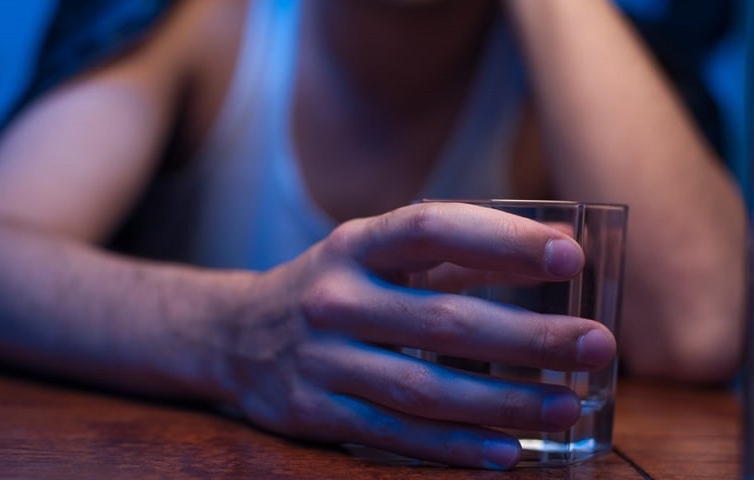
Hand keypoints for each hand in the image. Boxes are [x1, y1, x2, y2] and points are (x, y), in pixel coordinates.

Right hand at [217, 202, 615, 468]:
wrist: (233, 334)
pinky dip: (452, 447)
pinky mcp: (313, 411)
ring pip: (424, 389)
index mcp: (354, 246)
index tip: (569, 256)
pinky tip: (505, 452)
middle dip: (528, 337)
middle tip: (596, 348)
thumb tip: (556, 242)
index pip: (431, 229)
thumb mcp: (372, 254)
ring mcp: (321, 359)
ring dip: (503, 401)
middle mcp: (335, 299)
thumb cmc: (328, 288)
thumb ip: (456, 251)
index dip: (501, 241)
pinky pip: (393, 434)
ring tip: (567, 406)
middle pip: (443, 321)